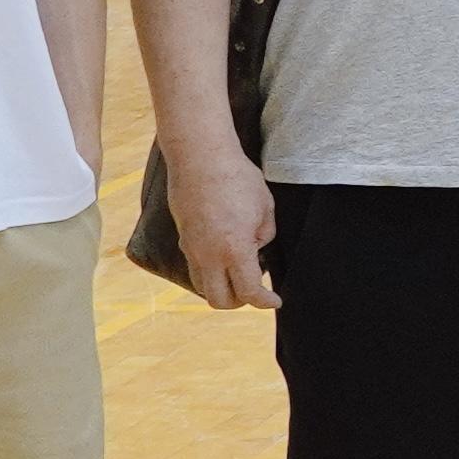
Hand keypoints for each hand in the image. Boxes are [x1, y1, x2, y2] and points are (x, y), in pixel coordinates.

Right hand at [159, 131, 277, 307]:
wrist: (200, 156)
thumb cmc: (237, 178)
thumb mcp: (265, 207)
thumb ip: (264, 235)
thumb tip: (257, 250)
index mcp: (234, 249)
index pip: (249, 291)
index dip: (265, 301)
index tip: (276, 300)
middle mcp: (208, 255)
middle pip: (220, 300)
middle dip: (240, 301)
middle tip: (256, 289)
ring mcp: (191, 248)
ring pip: (203, 287)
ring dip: (221, 289)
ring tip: (239, 274)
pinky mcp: (183, 238)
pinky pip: (194, 268)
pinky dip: (209, 273)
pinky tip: (223, 258)